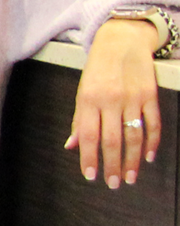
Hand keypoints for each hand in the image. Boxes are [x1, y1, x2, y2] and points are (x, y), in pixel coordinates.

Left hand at [68, 16, 162, 189]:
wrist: (122, 41)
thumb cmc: (98, 70)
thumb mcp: (82, 91)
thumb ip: (79, 119)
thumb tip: (72, 146)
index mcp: (88, 100)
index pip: (88, 136)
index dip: (89, 158)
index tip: (90, 176)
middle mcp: (110, 100)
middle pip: (112, 140)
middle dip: (113, 165)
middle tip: (114, 184)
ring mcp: (132, 98)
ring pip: (134, 135)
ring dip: (133, 159)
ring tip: (131, 177)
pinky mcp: (151, 95)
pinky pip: (153, 123)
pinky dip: (152, 142)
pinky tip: (149, 157)